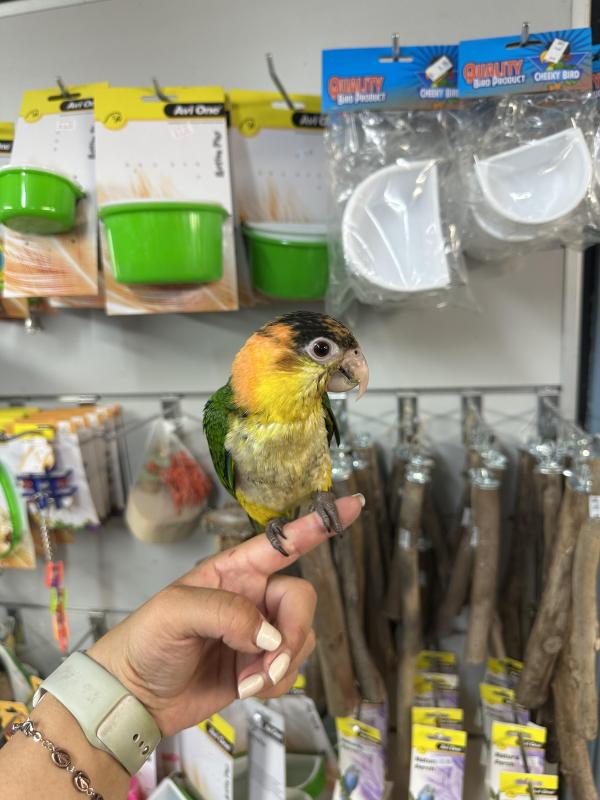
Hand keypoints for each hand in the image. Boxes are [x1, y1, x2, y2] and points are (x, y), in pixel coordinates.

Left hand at [88, 495, 363, 734]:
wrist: (135, 698)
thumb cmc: (146, 641)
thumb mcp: (175, 612)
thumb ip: (225, 613)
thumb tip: (269, 634)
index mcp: (234, 569)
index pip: (283, 542)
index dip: (318, 524)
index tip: (353, 505)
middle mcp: (254, 596)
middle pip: (302, 598)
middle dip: (293, 632)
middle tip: (270, 661)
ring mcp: (260, 632)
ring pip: (303, 637)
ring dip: (281, 664)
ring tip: (247, 681)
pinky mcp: (262, 667)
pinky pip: (293, 670)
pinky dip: (276, 684)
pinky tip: (248, 690)